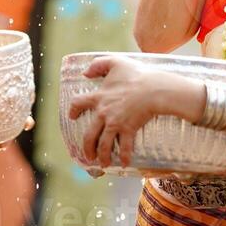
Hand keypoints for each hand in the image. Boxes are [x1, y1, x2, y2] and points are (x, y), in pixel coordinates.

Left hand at [66, 56, 167, 173]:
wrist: (154, 89)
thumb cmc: (136, 74)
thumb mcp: (115, 62)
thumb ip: (98, 64)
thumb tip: (85, 73)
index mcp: (98, 97)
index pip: (78, 104)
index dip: (73, 110)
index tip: (72, 116)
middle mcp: (103, 113)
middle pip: (89, 134)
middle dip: (87, 147)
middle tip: (88, 155)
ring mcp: (115, 123)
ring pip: (104, 144)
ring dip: (102, 156)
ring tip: (103, 164)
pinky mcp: (128, 129)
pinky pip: (125, 147)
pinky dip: (125, 157)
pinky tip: (125, 164)